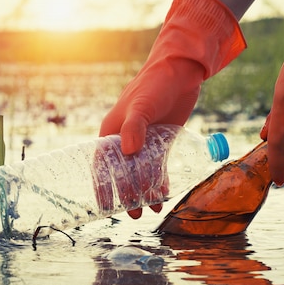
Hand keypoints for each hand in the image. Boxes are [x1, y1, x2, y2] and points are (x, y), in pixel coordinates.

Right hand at [99, 0, 245, 216]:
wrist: (181, 71)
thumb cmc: (155, 84)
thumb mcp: (142, 105)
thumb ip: (135, 127)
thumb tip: (129, 151)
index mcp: (112, 131)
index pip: (102, 164)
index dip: (102, 185)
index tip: (105, 206)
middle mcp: (125, 138)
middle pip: (122, 172)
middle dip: (127, 194)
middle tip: (135, 213)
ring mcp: (144, 141)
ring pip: (141, 172)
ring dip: (144, 191)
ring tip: (152, 209)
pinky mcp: (162, 141)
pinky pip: (157, 165)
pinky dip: (159, 180)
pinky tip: (163, 195)